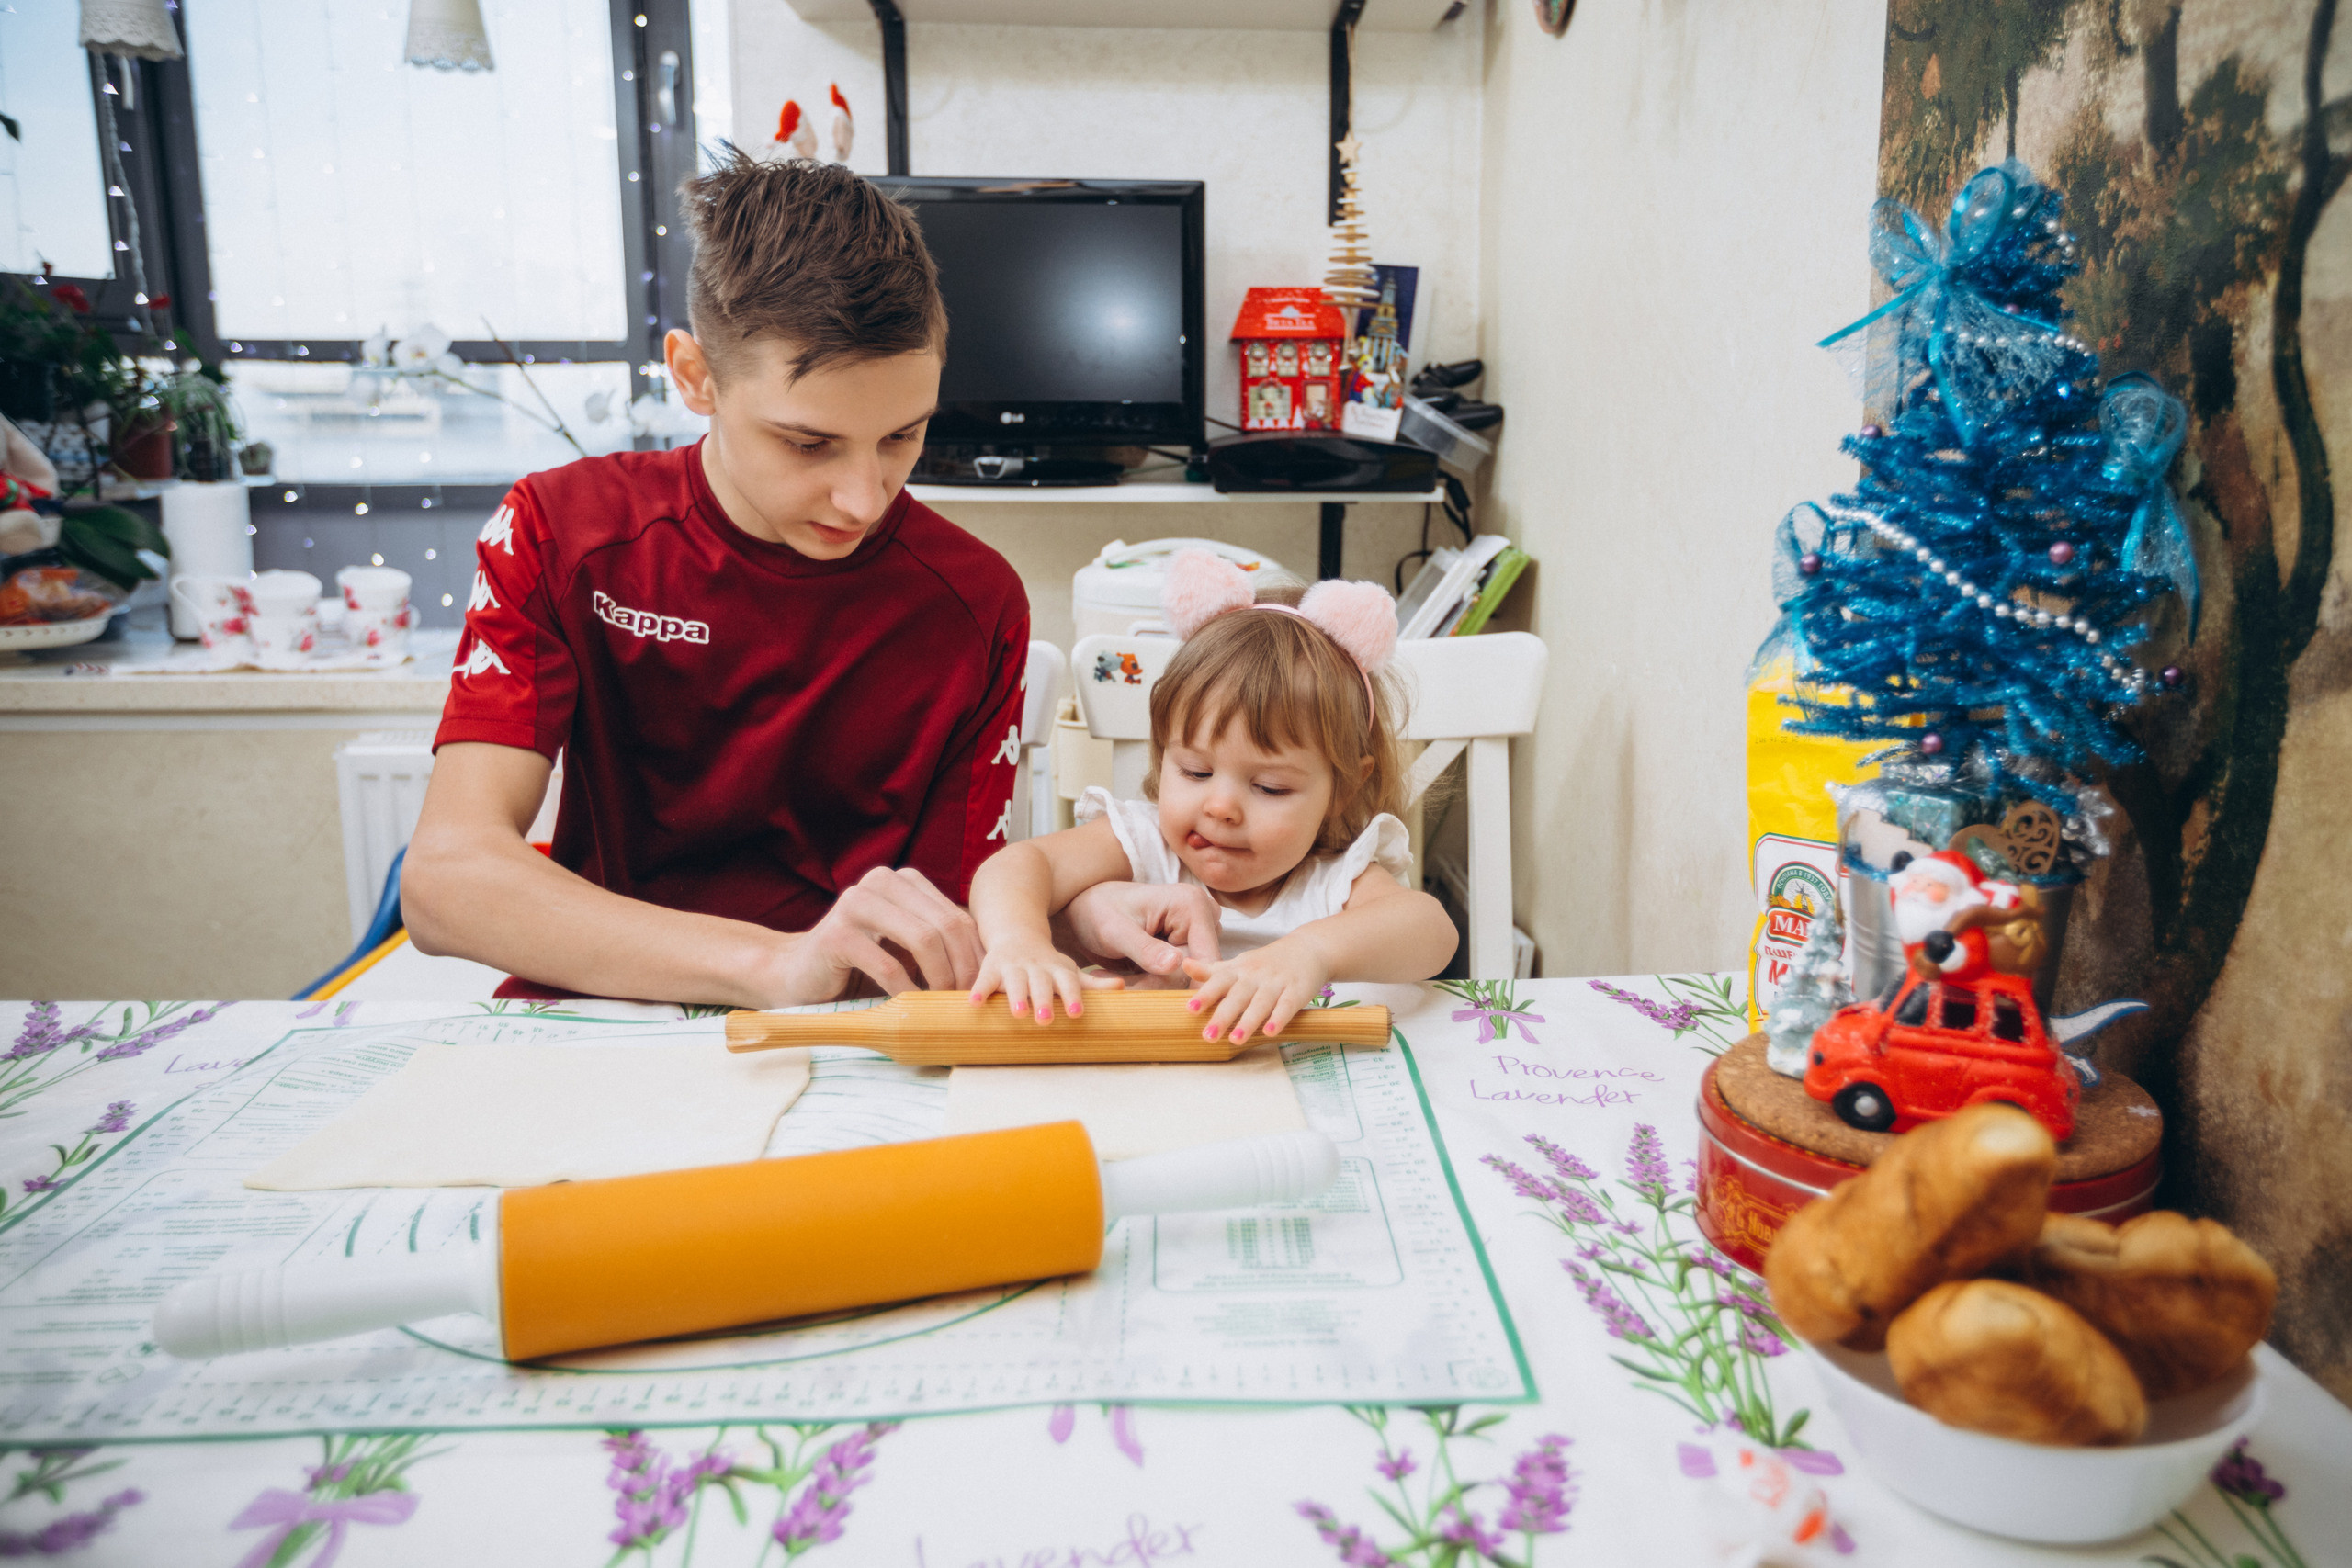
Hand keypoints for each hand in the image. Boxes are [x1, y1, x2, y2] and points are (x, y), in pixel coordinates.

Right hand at [764, 866, 984, 1003]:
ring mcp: (856, 904)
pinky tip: (910, 1006)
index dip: (976, 954)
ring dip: (939, 978)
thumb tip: (993, 966)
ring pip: (922, 939)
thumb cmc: (861, 963)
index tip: (983, 987)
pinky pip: (887, 965)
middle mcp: (881, 882)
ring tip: (941, 1004)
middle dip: (962, 967)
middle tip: (964, 1001)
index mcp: (904, 881)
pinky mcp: (837, 934)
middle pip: (945, 925)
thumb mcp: (906, 944)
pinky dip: (906, 990)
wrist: (798, 972)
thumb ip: (940, 942)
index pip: (956, 916)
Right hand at [967, 937, 1120, 1023]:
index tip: (1076, 1013)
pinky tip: (974, 1004)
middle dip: (1043, 1000)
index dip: (1072, 996)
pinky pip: (984, 979)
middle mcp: (1036, 967)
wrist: (1016, 931)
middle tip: (1046, 1020)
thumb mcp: (1069, 970)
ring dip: (1015, 995)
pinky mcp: (991, 967)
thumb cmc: (1047, 962)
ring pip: (1014, 980)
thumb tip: (1122, 987)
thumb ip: (1093, 984)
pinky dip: (979, 990)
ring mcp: (1013, 966)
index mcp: (1057, 969)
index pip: (1068, 982)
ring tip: (1017, 1013)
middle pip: (1040, 983)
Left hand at [1058, 880, 1223, 983]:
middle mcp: (1201, 918)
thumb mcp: (1115, 931)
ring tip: (1118, 979)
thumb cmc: (1097, 911)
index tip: (1165, 1005)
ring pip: (1184, 977)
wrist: (1086, 909)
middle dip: (1159, 984)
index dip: (1192, 984)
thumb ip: (1144, 949)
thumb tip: (1176, 965)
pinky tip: (1125, 977)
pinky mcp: (1185, 947)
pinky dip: (1150, 982)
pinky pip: (1175, 976)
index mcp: (1192, 905)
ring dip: (1151, 985)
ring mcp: (1194, 933)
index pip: (1207, 956)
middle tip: (1122, 986)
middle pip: (1196, 970)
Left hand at [1182, 936, 1331, 1046]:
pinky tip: (1270, 1032)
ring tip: (1235, 1040)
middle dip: (1223, 1016)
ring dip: (1248, 1021)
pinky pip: (1287, 1006)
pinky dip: (1278, 1018)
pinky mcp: (1297, 991)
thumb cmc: (1267, 962)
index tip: (1189, 1009)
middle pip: (1237, 996)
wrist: (1308, 949)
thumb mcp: (1238, 964)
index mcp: (1239, 970)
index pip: (1219, 981)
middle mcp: (1255, 976)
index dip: (1205, 994)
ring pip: (1261, 1003)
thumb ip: (1211, 970)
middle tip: (1208, 1036)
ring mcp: (1276, 983)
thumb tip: (1183, 965)